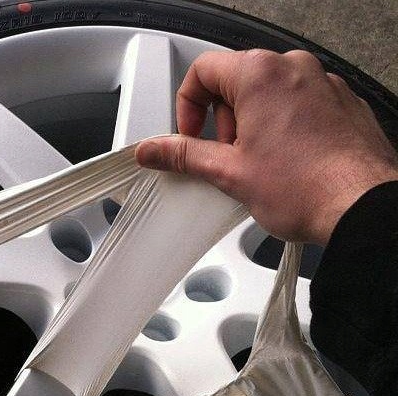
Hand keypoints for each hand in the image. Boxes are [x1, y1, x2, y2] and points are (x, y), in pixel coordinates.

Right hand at [135, 49, 397, 244]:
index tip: (190, 136)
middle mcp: (294, 69)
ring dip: (251, 126)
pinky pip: (296, 105)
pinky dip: (281, 128)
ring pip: (267, 94)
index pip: (202, 71)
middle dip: (222, 121)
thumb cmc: (306, 187)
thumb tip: (153, 150)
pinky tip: (283, 164)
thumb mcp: (229, 172)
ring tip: (258, 167)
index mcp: (261, 75)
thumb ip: (183, 155)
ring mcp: (322, 84)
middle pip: (235, 82)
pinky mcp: (340, 103)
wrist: (362, 207)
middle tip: (226, 158)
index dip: (186, 106)